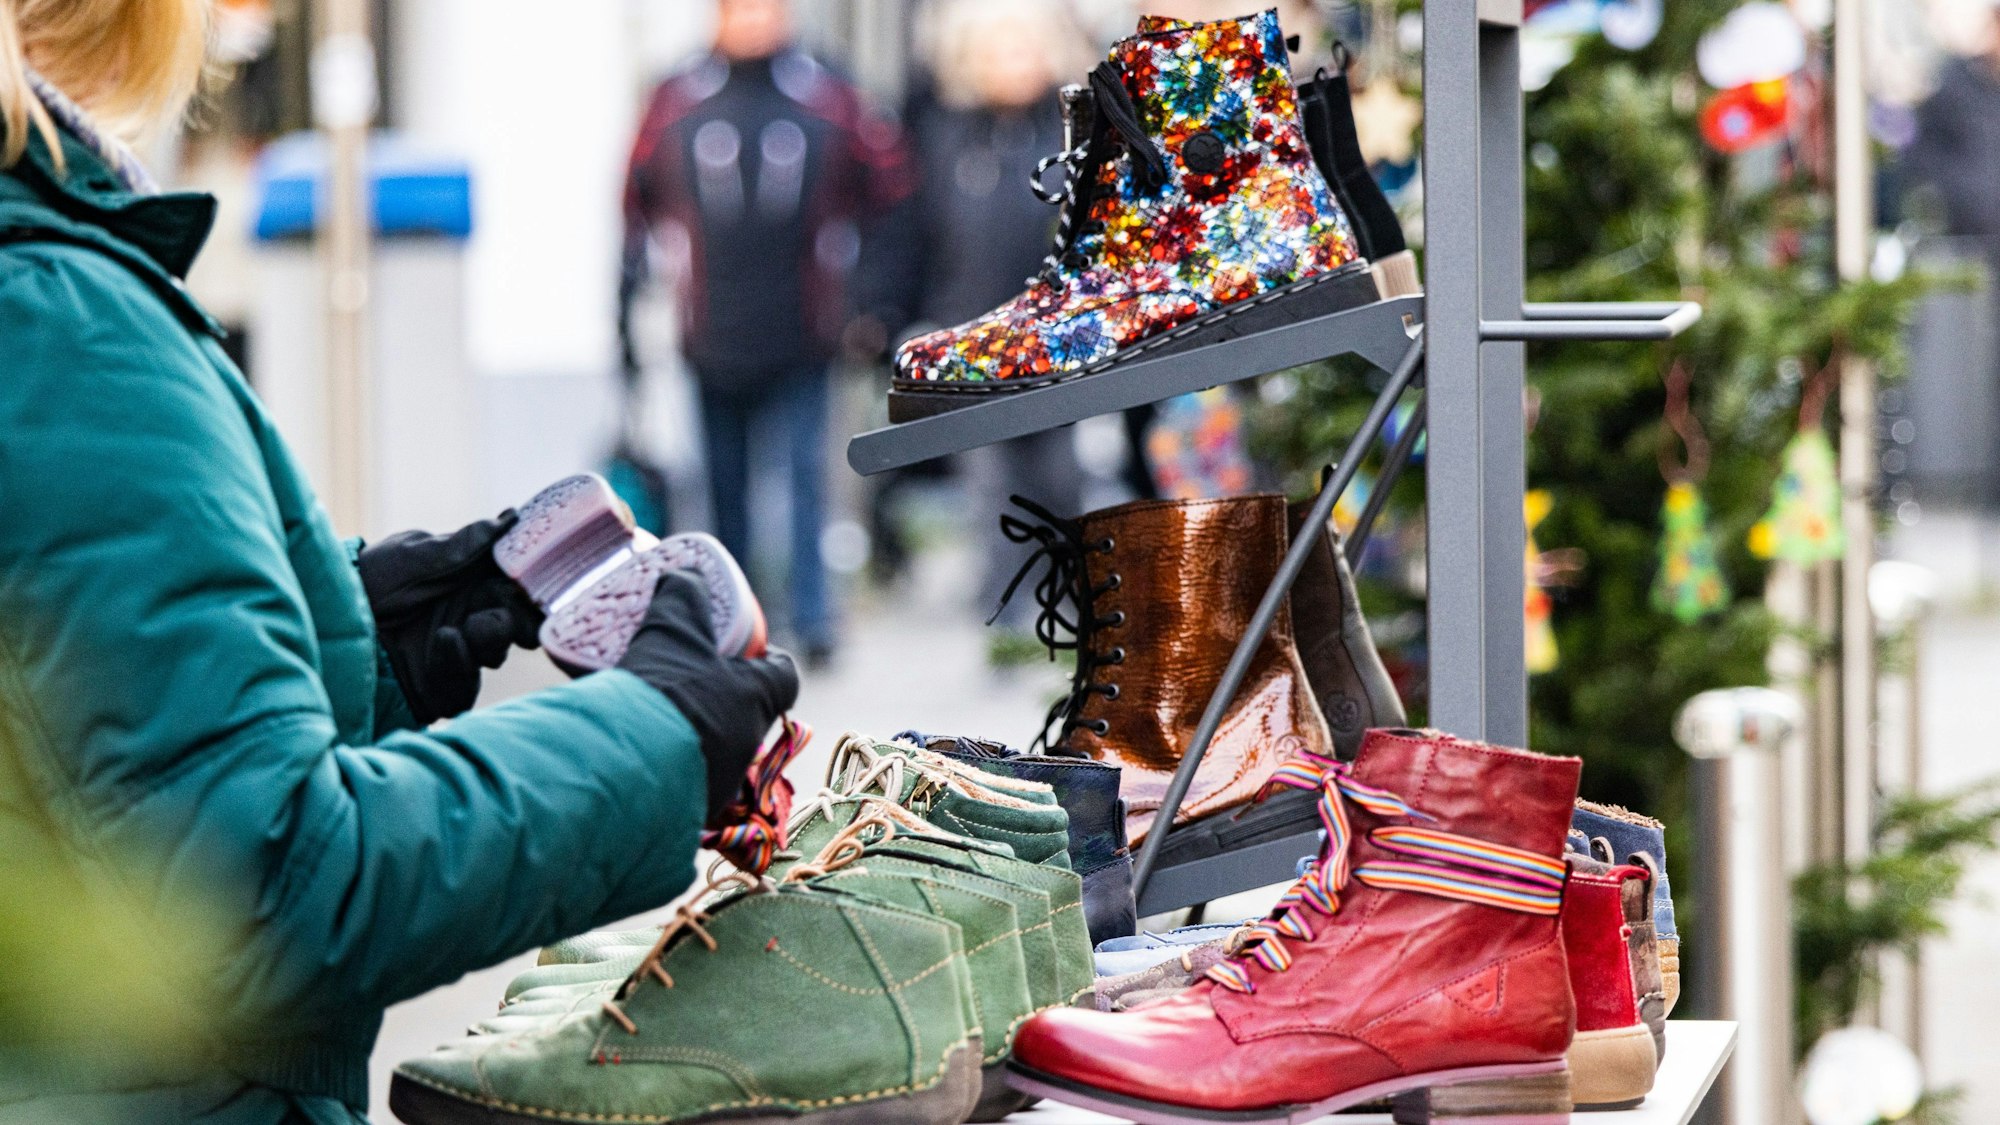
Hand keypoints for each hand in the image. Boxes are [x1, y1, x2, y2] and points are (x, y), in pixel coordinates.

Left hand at [358, 514, 543, 724]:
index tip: (543, 579)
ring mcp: (457, 653)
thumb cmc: (364, 582)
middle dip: (523, 619)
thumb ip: (463, 545)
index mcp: (467, 581)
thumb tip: (510, 518)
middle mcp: (468, 616)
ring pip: (497, 652)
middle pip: (517, 621)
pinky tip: (444, 642)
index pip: (513, 582)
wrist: (327, 627)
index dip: (532, 582)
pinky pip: (467, 685)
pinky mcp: (442, 687)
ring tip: (471, 627)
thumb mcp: (411, 555)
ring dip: (491, 638)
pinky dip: (460, 663)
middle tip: (523, 618)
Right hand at [617, 571, 799, 820]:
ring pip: (714, 752)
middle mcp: (748, 743)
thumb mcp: (670, 631)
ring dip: (691, 735)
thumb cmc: (663, 692)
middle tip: (684, 681)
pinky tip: (634, 754)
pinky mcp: (687, 812)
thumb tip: (684, 573)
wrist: (623, 770)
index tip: (747, 651)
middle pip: (746, 714)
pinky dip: (665, 769)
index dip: (769, 661)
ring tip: (652, 718)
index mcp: (756, 698)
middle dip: (720, 699)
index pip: (784, 676)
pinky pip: (683, 784)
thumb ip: (681, 599)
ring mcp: (720, 783)